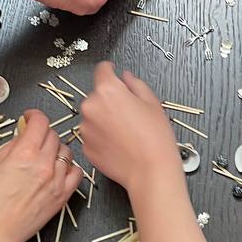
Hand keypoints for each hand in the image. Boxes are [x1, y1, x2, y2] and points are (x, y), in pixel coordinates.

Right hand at [0, 110, 80, 241]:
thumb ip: (11, 146)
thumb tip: (22, 135)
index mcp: (24, 153)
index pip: (40, 122)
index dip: (34, 116)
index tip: (30, 118)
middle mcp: (44, 164)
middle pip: (54, 135)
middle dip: (42, 133)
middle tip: (33, 138)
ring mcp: (56, 181)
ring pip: (66, 152)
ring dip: (55, 149)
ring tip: (44, 155)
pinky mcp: (62, 196)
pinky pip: (76, 173)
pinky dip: (69, 167)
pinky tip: (59, 169)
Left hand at [80, 63, 180, 191]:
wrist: (150, 171)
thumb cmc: (155, 138)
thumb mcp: (152, 102)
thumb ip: (135, 84)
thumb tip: (125, 77)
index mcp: (108, 91)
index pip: (102, 69)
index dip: (110, 70)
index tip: (113, 72)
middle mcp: (91, 107)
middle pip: (97, 95)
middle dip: (109, 99)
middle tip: (128, 112)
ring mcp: (86, 128)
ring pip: (93, 116)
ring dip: (104, 118)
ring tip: (125, 131)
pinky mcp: (86, 147)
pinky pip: (92, 135)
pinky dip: (102, 136)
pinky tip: (119, 143)